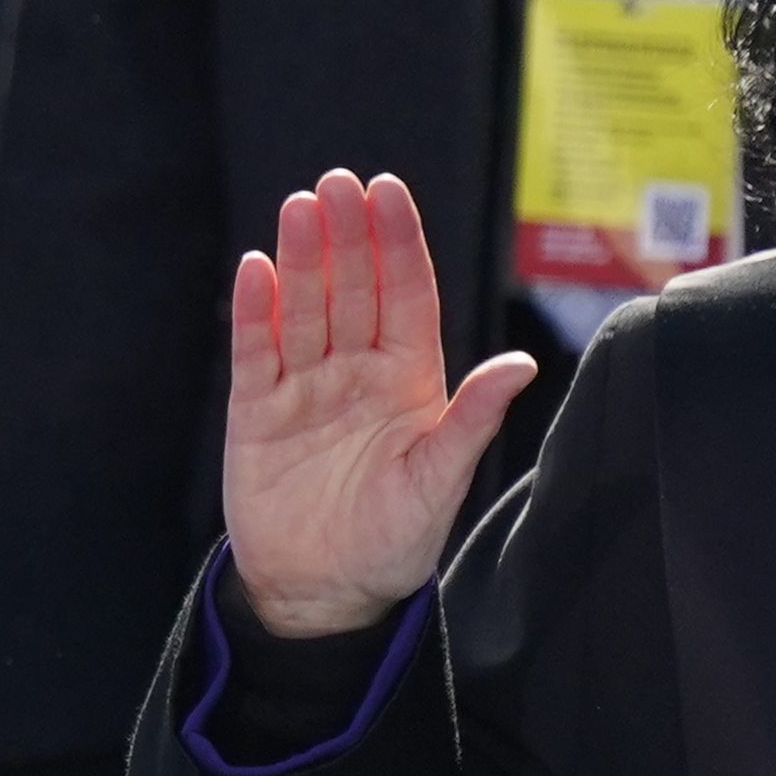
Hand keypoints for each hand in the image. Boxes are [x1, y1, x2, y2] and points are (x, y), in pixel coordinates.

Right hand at [221, 168, 533, 639]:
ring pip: (304, 308)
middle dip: (347, 235)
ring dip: (301, 258)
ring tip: (299, 207)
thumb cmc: (393, 540)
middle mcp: (357, 371)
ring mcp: (305, 388)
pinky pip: (256, 352)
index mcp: (409, 379)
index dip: (398, 243)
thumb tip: (521, 364)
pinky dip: (254, 312)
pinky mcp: (257, 413)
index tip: (388, 191)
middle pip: (352, 288)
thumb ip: (472, 418)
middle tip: (338, 183)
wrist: (323, 592)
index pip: (405, 296)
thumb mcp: (440, 481)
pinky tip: (255, 268)